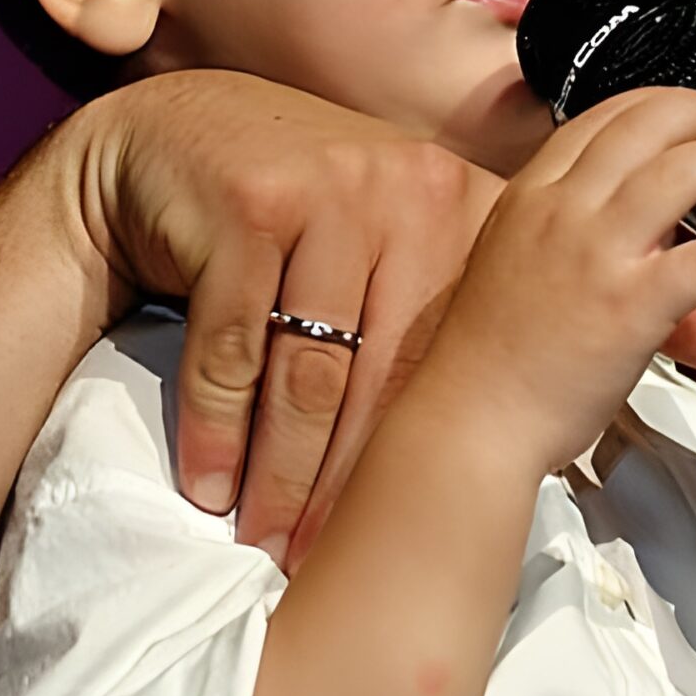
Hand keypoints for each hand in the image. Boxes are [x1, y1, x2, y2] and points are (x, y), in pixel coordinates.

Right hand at [60, 68, 500, 568]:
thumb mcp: (389, 229)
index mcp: (461, 203)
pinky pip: (234, 350)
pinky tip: (211, 491)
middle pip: (389, 375)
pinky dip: (218, 432)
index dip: (440, 450)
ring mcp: (329, 195)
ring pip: (311, 373)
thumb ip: (447, 300)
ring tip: (272, 546)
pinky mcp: (249, 211)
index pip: (461, 352)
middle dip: (357, 484)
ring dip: (284, 475)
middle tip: (335, 564)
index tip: (422, 529)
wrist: (175, 132)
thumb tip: (520, 424)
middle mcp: (407, 190)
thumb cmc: (297, 208)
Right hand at [411, 88, 695, 476]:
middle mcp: (563, 210)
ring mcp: (597, 255)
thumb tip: (611, 199)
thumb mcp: (510, 254)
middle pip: (647, 123)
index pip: (602, 114)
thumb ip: (558, 218)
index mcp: (531, 194)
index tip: (685, 111)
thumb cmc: (492, 353)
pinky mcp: (632, 307)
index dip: (657, 101)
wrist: (474, 419)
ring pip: (683, 170)